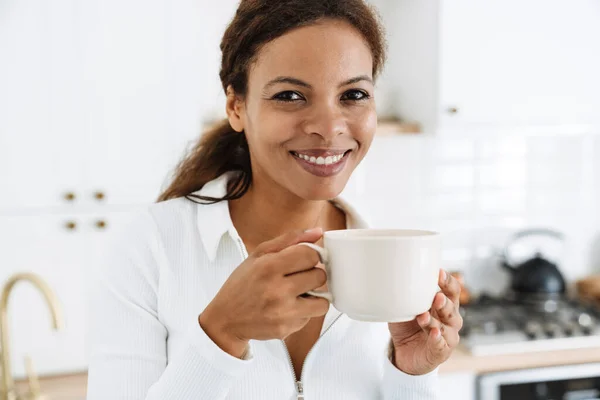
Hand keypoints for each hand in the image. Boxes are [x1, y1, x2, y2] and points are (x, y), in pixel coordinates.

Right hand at [199, 228, 329, 357]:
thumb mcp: (259, 255)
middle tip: (299, 277)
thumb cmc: (242, 284)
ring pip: (322, 301)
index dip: (311, 256)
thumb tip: (318, 232)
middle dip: (312, 275)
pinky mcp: (286, 329)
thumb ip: (290, 240)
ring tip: (299, 293)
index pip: (311, 255)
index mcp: (269, 266)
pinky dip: (303, 312)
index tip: (305, 260)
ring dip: (314, 296)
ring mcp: (282, 312)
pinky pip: (310, 317)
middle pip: (319, 276)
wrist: (225, 320)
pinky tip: (288, 308)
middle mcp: (277, 290)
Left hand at [388, 269, 462, 374]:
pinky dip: (437, 339)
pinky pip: (441, 345)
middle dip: (444, 302)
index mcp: (444, 304)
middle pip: (452, 308)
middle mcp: (450, 319)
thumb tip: (392, 277)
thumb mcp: (404, 307)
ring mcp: (448, 336)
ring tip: (423, 316)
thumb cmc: (408, 325)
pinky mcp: (442, 351)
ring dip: (435, 321)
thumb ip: (404, 295)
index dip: (447, 281)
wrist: (404, 352)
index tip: (438, 273)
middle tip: (436, 297)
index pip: (452, 290)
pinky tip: (433, 334)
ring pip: (446, 327)